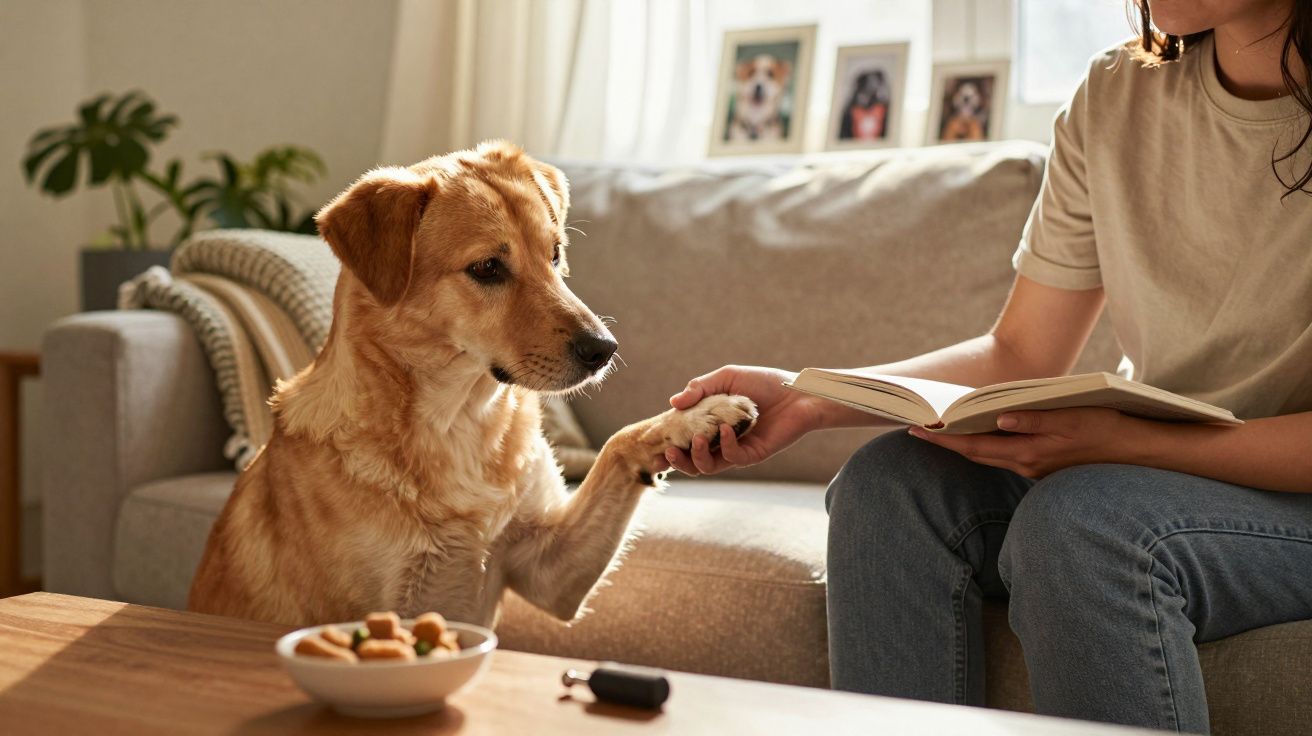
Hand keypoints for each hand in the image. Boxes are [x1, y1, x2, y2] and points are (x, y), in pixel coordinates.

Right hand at [664, 365, 824, 475]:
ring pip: (707, 466)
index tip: (657, 440)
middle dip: (677, 460)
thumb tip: (673, 402)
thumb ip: (700, 387)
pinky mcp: (752, 455)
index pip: (684, 437)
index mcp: (711, 422)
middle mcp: (720, 440)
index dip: (669, 442)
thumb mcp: (728, 377)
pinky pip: (732, 458)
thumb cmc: (764, 383)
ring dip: (697, 456)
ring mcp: (735, 450)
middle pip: (691, 460)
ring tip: (697, 438)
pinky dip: (725, 445)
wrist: (798, 393)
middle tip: (669, 451)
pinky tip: (727, 430)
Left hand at [907, 407, 1149, 478]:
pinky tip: (977, 434)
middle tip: (915, 428)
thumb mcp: (1071, 418)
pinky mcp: (1043, 467)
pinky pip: (1005, 456)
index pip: (974, 447)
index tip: (917, 429)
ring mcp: (1035, 469)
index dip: (944, 439)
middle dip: (945, 442)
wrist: (1137, 452)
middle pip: (975, 455)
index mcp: (1030, 453)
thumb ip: (1034, 420)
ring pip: (989, 457)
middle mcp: (1027, 465)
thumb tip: (999, 419)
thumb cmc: (1107, 428)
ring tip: (939, 430)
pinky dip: (986, 446)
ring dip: (963, 445)